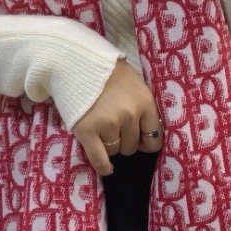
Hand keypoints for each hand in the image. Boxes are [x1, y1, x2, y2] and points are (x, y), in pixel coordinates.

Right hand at [71, 59, 162, 175]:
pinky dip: (103, 166)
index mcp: (145, 102)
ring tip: (101, 128)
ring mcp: (109, 124)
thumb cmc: (107, 73)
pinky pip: (99, 159)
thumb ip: (142, 107)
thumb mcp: (135, 85)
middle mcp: (130, 115)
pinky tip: (107, 169)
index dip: (146, 142)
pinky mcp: (88, 131)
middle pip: (132, 147)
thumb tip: (148, 134)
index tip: (138, 139)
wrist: (76, 62)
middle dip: (124, 141)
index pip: (154, 138)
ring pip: (115, 151)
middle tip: (113, 127)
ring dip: (110, 145)